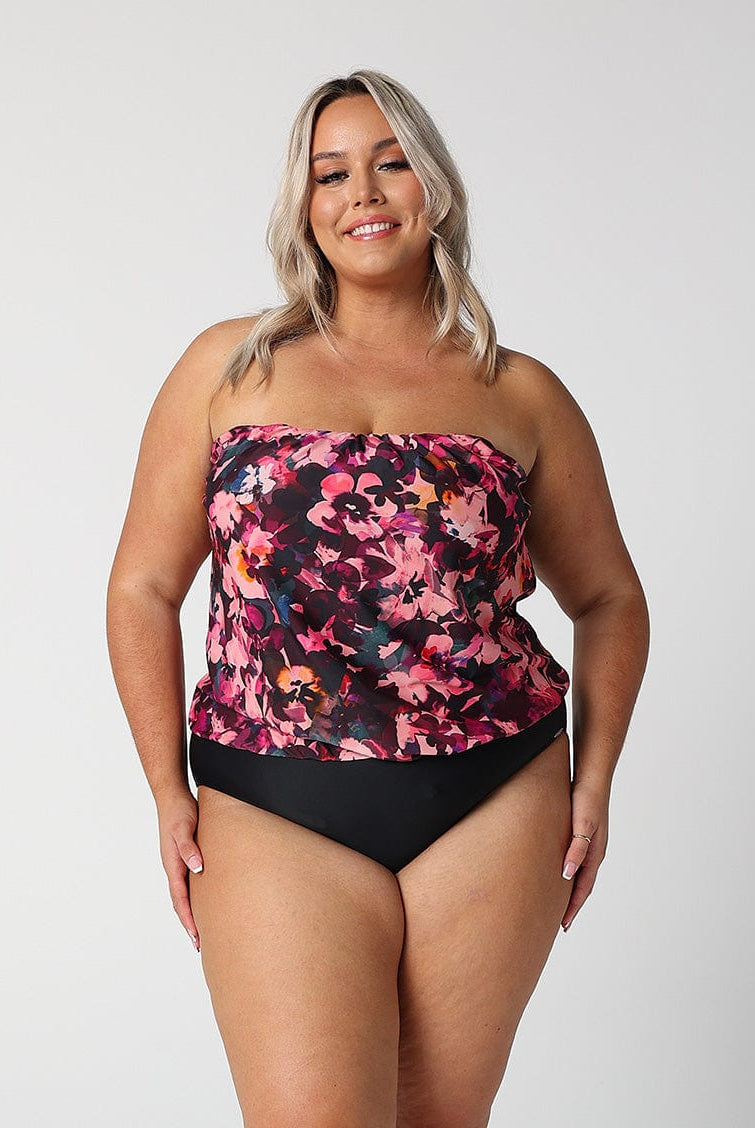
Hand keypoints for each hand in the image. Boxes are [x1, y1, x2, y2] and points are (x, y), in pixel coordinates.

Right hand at [156, 789, 203, 950]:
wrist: (173, 795)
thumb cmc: (179, 810)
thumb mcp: (185, 827)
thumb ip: (189, 847)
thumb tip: (197, 868)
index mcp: (172, 865)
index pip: (180, 900)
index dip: (188, 920)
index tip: (197, 939)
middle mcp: (174, 867)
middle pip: (181, 902)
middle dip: (190, 924)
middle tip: (201, 944)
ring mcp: (179, 862)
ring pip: (185, 894)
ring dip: (192, 912)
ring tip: (203, 929)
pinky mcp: (186, 855)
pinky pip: (190, 882)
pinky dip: (196, 896)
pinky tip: (207, 899)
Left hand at [560, 779, 608, 931]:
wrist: (592, 775)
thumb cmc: (587, 799)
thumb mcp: (582, 826)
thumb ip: (576, 850)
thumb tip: (567, 875)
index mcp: (595, 853)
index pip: (583, 888)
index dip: (573, 907)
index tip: (563, 926)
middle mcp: (593, 851)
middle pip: (582, 885)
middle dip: (572, 904)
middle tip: (559, 923)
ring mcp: (588, 842)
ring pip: (579, 873)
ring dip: (570, 890)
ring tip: (557, 902)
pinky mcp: (581, 833)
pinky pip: (574, 859)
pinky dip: (567, 872)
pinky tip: (558, 871)